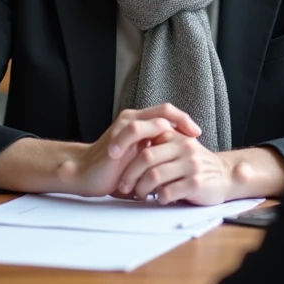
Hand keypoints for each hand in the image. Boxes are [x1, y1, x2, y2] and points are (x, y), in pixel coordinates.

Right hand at [57, 103, 201, 196]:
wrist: (86, 173)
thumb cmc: (114, 170)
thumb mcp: (140, 159)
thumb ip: (155, 151)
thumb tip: (180, 158)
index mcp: (139, 123)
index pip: (166, 113)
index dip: (184, 120)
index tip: (197, 134)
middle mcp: (132, 119)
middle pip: (164, 110)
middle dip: (183, 121)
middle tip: (195, 134)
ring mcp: (123, 126)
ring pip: (152, 118)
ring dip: (170, 129)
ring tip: (183, 141)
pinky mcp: (116, 136)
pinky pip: (135, 130)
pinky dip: (148, 137)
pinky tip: (160, 148)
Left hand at [113, 131, 233, 205]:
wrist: (225, 176)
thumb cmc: (195, 165)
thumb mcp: (179, 147)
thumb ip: (160, 143)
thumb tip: (128, 145)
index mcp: (176, 136)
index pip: (145, 137)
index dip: (125, 147)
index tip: (112, 158)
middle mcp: (183, 147)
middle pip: (146, 157)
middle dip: (129, 173)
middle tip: (123, 185)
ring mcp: (190, 165)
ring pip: (154, 176)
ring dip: (141, 189)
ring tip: (139, 194)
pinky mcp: (196, 183)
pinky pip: (168, 192)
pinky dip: (158, 198)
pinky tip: (157, 199)